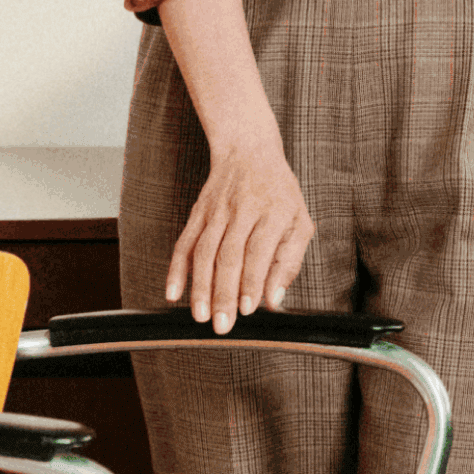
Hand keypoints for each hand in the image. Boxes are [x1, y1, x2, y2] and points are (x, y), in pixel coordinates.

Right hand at [167, 134, 314, 332]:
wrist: (248, 150)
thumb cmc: (279, 191)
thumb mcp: (299, 220)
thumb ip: (290, 261)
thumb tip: (275, 299)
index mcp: (272, 212)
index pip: (259, 250)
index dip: (251, 281)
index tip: (247, 309)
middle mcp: (242, 209)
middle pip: (229, 254)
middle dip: (223, 292)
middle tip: (221, 324)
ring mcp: (216, 210)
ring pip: (204, 250)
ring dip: (200, 285)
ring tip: (200, 315)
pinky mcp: (198, 212)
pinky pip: (185, 242)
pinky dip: (176, 268)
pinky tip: (173, 291)